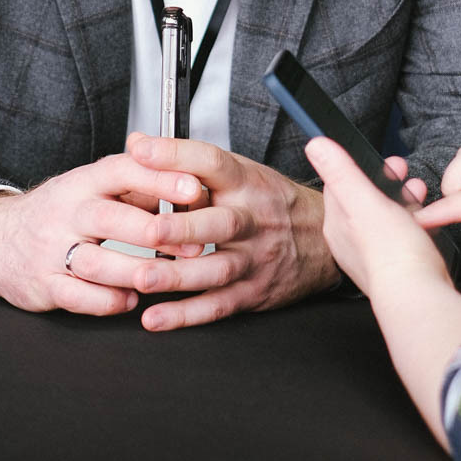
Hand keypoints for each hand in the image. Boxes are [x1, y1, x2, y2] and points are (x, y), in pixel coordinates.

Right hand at [0, 151, 207, 313]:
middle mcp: (66, 212)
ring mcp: (52, 250)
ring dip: (137, 272)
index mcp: (83, 182)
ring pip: (97, 262)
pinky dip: (109, 301)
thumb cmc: (58, 211)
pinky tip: (130, 299)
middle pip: (111, 218)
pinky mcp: (44, 284)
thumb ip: (136, 186)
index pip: (122, 170)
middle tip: (193, 244)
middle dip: (155, 232)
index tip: (194, 188)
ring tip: (167, 276)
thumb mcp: (91, 187)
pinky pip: (79, 297)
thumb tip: (187, 185)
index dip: (159, 178)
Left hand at [89, 135, 341, 329]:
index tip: (142, 151)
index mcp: (245, 182)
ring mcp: (255, 258)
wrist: (323, 241)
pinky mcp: (254, 292)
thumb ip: (187, 160)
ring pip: (218, 269)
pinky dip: (186, 315)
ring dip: (178, 276)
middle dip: (184, 227)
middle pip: (221, 223)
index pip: (211, 162)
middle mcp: (252, 219)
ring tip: (142, 278)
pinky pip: (219, 305)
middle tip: (151, 230)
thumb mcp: (241, 171)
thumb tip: (137, 143)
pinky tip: (156, 317)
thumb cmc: (271, 202)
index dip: (176, 155)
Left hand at [304, 136, 448, 305]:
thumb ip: (341, 172)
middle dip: (385, 181)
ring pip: (384, 217)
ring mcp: (372, 256)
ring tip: (418, 191)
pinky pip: (400, 236)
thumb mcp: (364, 201)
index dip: (359, 166)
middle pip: (363, 200)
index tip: (381, 158)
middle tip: (403, 171)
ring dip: (401, 199)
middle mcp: (350, 243)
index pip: (339, 185)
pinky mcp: (394, 267)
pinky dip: (412, 222)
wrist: (418, 296)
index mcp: (337, 225)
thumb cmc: (392, 252)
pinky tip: (425, 220)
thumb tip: (314, 143)